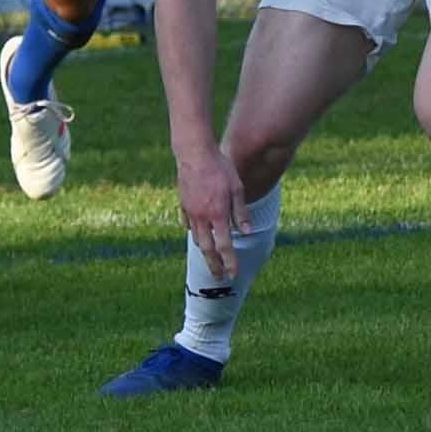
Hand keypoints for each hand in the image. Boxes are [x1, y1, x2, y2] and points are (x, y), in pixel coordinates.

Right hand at [176, 149, 249, 281]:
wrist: (194, 153)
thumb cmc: (220, 168)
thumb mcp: (237, 188)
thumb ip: (241, 212)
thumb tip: (246, 232)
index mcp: (218, 214)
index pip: (225, 246)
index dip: (229, 262)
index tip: (233, 275)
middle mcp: (202, 217)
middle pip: (208, 249)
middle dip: (214, 265)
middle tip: (220, 278)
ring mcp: (190, 212)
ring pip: (197, 238)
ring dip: (206, 251)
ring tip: (212, 258)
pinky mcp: (183, 205)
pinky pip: (189, 225)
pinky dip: (196, 233)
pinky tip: (200, 236)